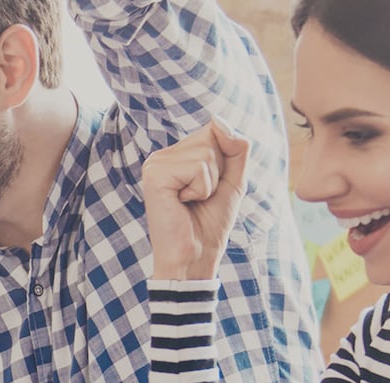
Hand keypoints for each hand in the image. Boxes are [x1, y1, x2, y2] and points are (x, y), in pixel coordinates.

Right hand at [140, 118, 251, 280]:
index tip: (210, 189)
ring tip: (191, 202)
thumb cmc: (210, 223)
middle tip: (200, 198)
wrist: (195, 257)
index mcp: (176, 156)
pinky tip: (183, 203)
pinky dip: (201, 189)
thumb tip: (218, 119)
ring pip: (206, 153)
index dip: (225, 161)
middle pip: (211, 138)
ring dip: (210, 183)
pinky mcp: (154, 176)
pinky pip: (197, 168)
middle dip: (218, 172)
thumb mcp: (233, 180)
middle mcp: (162, 156)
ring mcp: (155, 164)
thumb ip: (235, 148)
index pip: (214, 132)